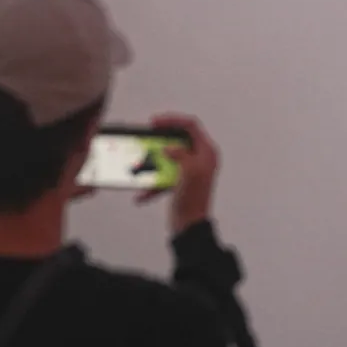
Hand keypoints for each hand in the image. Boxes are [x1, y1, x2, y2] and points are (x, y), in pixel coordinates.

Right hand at [137, 113, 218, 234]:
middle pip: (178, 140)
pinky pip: (162, 177)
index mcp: (207, 152)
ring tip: (140, 165)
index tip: (154, 122)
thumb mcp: (189, 172)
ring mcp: (189, 170)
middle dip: (160, 139)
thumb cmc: (193, 200)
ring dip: (153, 162)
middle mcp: (200, 158)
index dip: (173, 120)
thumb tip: (169, 147)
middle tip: (145, 136)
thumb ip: (180, 154)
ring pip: (167, 158)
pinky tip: (141, 195)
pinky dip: (151, 184)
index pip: (191, 126)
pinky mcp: (179, 182)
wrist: (189, 226)